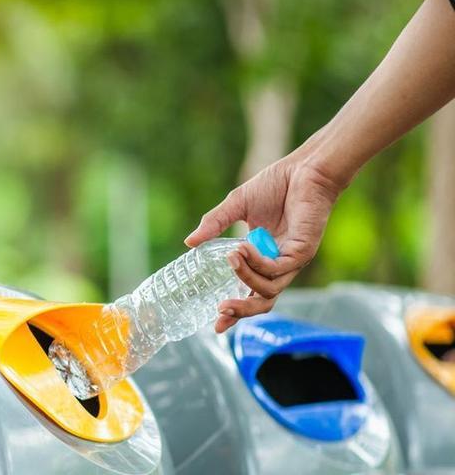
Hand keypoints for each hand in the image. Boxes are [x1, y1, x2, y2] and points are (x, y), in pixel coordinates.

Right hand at [184, 155, 342, 332]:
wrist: (305, 169)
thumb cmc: (275, 185)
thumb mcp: (236, 206)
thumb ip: (214, 224)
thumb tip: (188, 242)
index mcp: (264, 257)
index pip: (250, 292)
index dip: (234, 311)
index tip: (216, 325)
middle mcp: (279, 264)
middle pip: (263, 301)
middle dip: (241, 311)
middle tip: (220, 310)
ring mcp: (292, 260)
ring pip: (269, 289)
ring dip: (245, 277)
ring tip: (230, 257)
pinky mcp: (302, 252)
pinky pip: (276, 269)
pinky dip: (257, 262)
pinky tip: (243, 247)